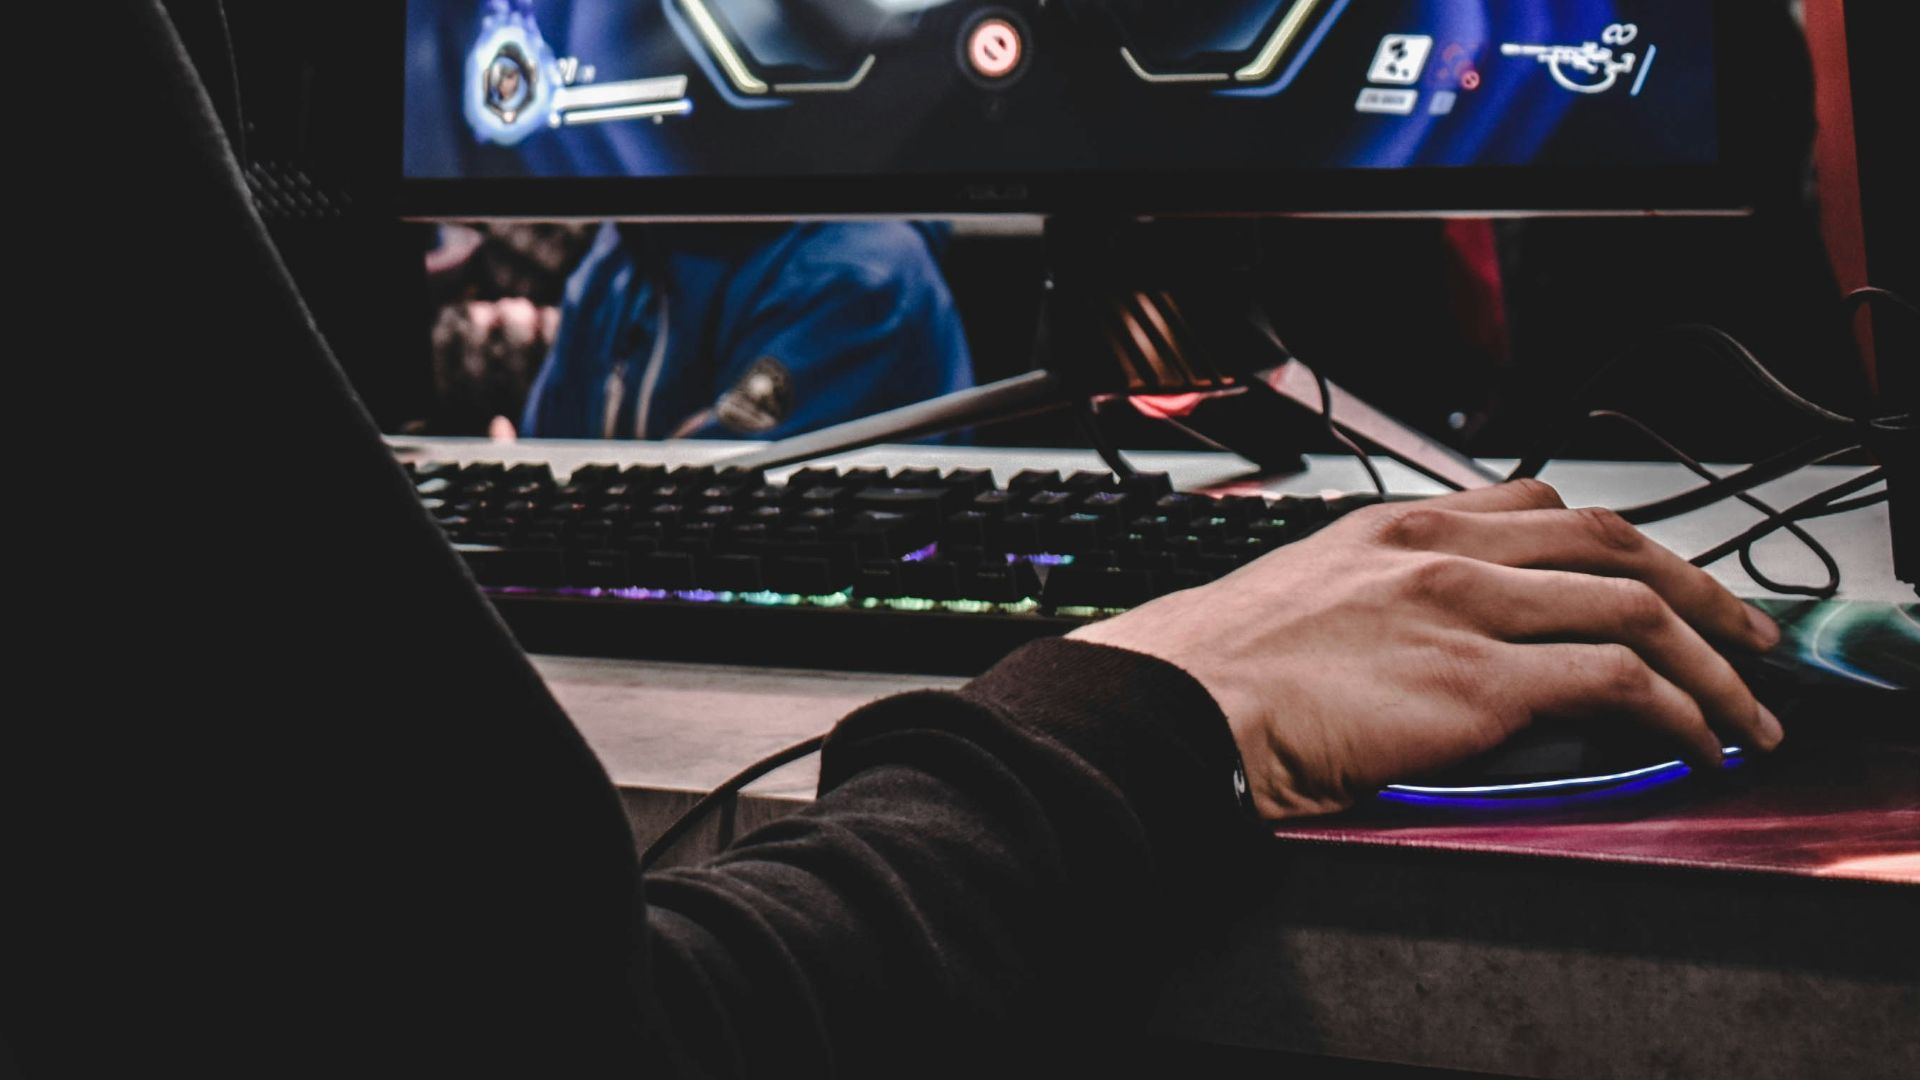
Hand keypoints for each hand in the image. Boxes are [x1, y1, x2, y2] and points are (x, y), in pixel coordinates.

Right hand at [1068, 480, 1783, 818]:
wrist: (1174, 706)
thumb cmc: (1215, 673)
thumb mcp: (1298, 600)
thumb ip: (1373, 600)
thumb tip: (1412, 644)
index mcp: (1395, 529)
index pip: (1538, 505)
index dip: (1619, 543)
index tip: (1653, 577)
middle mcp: (1441, 550)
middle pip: (1611, 541)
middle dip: (1698, 587)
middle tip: (1741, 632)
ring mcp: (1465, 609)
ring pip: (1638, 604)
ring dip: (1711, 661)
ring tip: (1742, 706)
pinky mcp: (1478, 683)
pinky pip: (1620, 683)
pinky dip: (1679, 711)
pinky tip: (1693, 742)